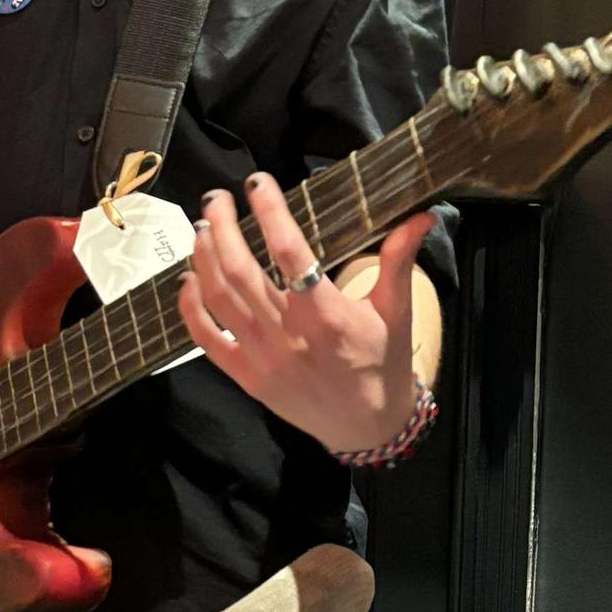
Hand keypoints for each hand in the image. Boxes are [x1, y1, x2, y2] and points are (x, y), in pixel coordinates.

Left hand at [177, 173, 434, 453]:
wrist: (369, 428)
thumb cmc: (384, 363)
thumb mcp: (397, 311)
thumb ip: (400, 260)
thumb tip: (423, 215)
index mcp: (328, 315)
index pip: (291, 252)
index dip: (271, 212)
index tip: (257, 182)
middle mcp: (290, 335)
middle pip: (241, 271)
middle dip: (223, 227)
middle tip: (215, 198)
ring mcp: (262, 358)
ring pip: (219, 298)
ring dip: (203, 257)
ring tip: (202, 226)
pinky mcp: (246, 378)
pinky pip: (206, 339)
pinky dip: (191, 307)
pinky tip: (188, 278)